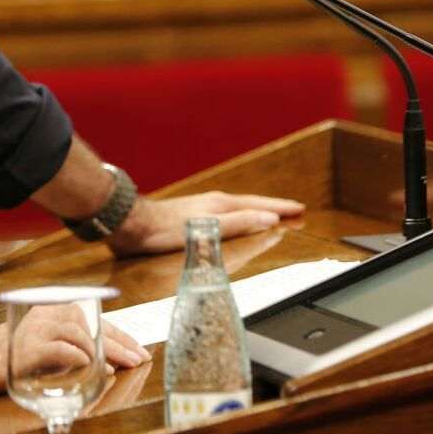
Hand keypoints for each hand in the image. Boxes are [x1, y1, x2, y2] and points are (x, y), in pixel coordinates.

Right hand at [0, 307, 148, 405]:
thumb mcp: (29, 347)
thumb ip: (57, 346)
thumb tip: (95, 359)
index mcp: (43, 310)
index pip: (89, 317)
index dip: (116, 333)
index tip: (136, 349)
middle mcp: (40, 314)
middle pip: (89, 321)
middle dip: (119, 340)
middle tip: (139, 358)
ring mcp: (32, 330)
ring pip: (80, 332)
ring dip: (106, 350)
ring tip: (122, 366)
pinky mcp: (26, 350)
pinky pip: (62, 349)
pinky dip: (81, 358)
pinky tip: (94, 366)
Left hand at [107, 192, 304, 256]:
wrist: (132, 225)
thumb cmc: (165, 230)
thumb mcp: (207, 229)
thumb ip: (238, 224)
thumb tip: (270, 219)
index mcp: (221, 205)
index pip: (260, 206)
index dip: (280, 209)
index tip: (300, 209)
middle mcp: (214, 203)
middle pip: (252, 204)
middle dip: (274, 208)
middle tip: (295, 211)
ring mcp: (204, 208)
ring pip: (240, 209)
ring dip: (259, 212)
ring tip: (273, 216)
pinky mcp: (193, 217)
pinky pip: (227, 215)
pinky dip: (241, 217)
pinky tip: (236, 223)